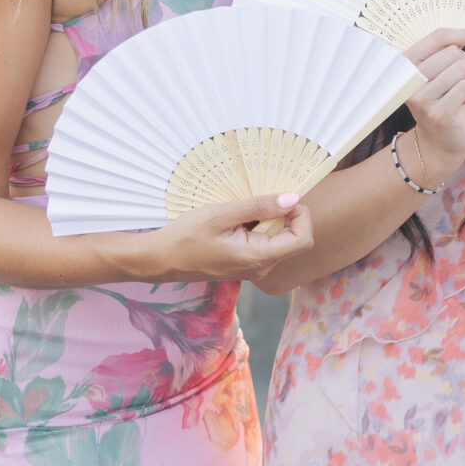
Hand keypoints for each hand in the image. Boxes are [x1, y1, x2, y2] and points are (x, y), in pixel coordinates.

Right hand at [133, 192, 314, 285]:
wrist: (161, 259)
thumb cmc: (186, 237)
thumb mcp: (221, 215)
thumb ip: (259, 207)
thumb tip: (292, 199)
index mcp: (258, 258)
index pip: (303, 239)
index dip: (301, 216)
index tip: (283, 198)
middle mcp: (261, 267)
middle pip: (293, 238)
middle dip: (284, 215)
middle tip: (259, 198)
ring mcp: (254, 267)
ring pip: (278, 239)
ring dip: (268, 220)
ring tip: (242, 209)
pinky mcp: (246, 263)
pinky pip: (263, 242)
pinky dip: (257, 227)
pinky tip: (236, 219)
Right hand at [402, 32, 464, 185]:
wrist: (439, 144)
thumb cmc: (446, 102)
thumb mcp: (443, 73)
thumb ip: (453, 52)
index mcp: (406, 63)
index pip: (439, 36)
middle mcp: (408, 79)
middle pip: (454, 52)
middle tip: (460, 85)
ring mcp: (420, 97)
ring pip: (462, 68)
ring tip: (458, 96)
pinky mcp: (437, 113)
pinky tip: (459, 107)